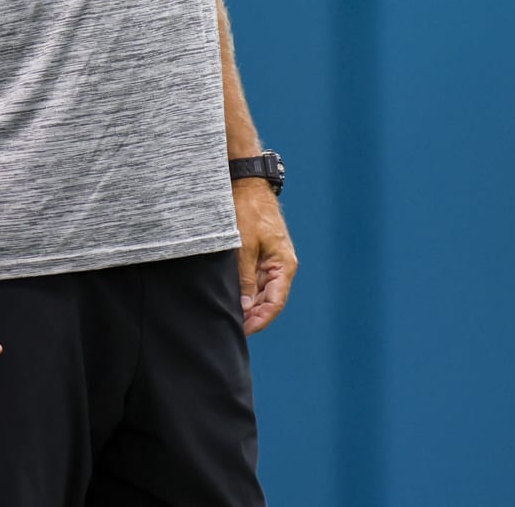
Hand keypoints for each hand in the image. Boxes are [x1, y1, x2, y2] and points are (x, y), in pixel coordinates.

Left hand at [233, 179, 296, 334]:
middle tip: (233, 327)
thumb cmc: (247, 212)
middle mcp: (281, 265)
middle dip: (253, 316)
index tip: (244, 331)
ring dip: (249, 304)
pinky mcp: (261, 254)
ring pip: (261, 291)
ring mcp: (271, 260)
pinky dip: (246, 290)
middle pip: (269, 300)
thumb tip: (246, 307)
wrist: (246, 184)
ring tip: (230, 315)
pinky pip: (256, 279)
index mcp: (284, 265)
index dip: (260, 320)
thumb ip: (245, 279)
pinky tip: (233, 298)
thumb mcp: (244, 247)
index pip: (275, 303)